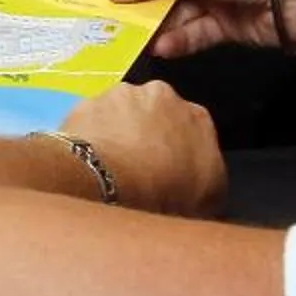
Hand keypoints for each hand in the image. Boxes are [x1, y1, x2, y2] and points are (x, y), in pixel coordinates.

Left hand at [59, 81, 224, 217]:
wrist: (110, 185)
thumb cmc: (165, 195)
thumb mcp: (210, 200)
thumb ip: (210, 180)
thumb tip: (203, 188)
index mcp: (197, 116)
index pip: (192, 129)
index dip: (180, 151)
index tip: (170, 171)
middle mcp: (161, 94)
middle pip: (155, 114)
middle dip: (148, 135)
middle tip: (139, 169)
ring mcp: (120, 96)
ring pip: (121, 113)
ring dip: (118, 133)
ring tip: (111, 168)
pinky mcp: (85, 103)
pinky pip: (90, 122)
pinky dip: (90, 138)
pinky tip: (88, 164)